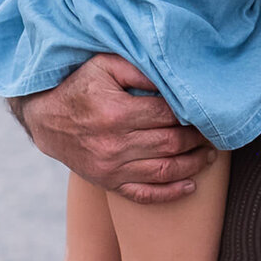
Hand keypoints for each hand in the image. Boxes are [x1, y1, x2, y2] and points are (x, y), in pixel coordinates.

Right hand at [15, 54, 214, 202]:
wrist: (46, 120)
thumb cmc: (81, 87)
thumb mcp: (105, 66)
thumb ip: (139, 70)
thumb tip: (173, 78)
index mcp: (116, 113)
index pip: (167, 115)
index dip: (190, 114)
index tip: (205, 111)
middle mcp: (115, 144)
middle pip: (171, 144)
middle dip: (197, 139)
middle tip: (214, 133)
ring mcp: (112, 168)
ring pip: (164, 171)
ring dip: (193, 164)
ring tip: (209, 156)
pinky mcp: (109, 183)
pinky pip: (145, 194)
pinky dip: (171, 193)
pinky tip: (190, 185)